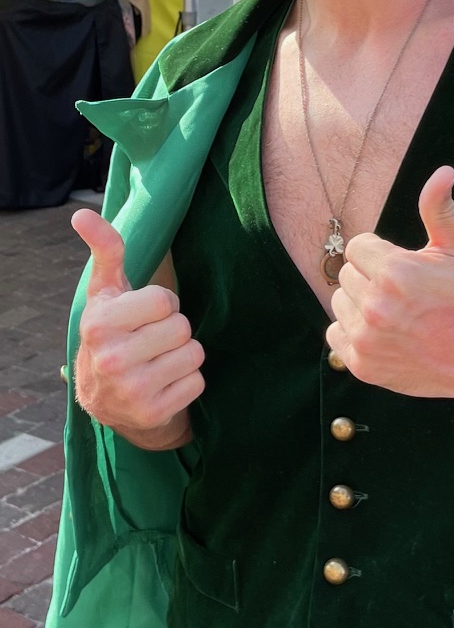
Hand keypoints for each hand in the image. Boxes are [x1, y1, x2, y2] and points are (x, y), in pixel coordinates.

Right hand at [71, 210, 203, 445]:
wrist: (104, 398)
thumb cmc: (113, 332)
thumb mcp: (107, 293)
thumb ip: (106, 251)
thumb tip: (82, 214)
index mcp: (98, 325)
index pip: (165, 300)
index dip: (161, 305)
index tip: (143, 316)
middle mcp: (111, 360)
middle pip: (182, 327)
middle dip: (173, 330)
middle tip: (150, 341)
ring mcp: (131, 391)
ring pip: (194, 353)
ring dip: (183, 355)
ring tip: (158, 361)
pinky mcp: (153, 414)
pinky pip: (198, 382)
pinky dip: (187, 382)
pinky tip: (164, 383)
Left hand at [326, 166, 453, 402]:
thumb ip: (439, 209)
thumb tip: (443, 172)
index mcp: (395, 272)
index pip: (357, 246)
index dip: (381, 253)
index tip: (404, 266)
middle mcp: (375, 306)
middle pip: (347, 273)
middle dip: (371, 276)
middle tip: (405, 292)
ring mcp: (366, 339)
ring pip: (340, 303)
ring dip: (361, 303)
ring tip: (396, 313)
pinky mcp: (361, 365)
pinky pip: (335, 334)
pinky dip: (354, 332)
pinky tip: (384, 333)